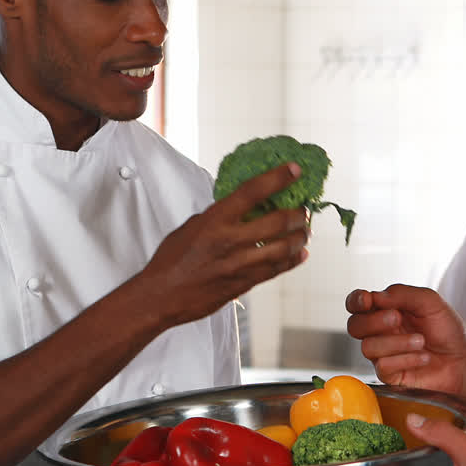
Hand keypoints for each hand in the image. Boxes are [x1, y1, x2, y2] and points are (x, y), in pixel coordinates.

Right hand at [137, 163, 309, 326]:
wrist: (162, 296)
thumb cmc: (172, 260)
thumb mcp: (192, 226)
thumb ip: (219, 216)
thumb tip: (240, 208)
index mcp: (215, 220)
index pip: (252, 191)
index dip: (278, 178)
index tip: (294, 169)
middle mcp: (230, 240)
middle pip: (278, 221)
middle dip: (298, 213)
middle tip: (303, 210)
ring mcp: (240, 264)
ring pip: (284, 248)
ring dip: (300, 237)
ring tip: (304, 231)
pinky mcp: (244, 284)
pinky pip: (276, 269)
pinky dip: (293, 260)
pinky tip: (300, 254)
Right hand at [345, 285, 465, 395]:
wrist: (463, 358)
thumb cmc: (447, 329)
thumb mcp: (430, 301)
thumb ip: (403, 294)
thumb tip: (376, 296)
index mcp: (385, 309)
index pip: (356, 303)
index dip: (355, 301)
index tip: (367, 300)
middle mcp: (379, 332)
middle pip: (354, 326)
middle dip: (374, 321)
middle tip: (397, 318)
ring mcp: (383, 354)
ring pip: (368, 348)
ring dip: (396, 342)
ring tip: (421, 341)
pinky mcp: (390, 375)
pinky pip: (383, 367)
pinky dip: (405, 359)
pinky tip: (423, 357)